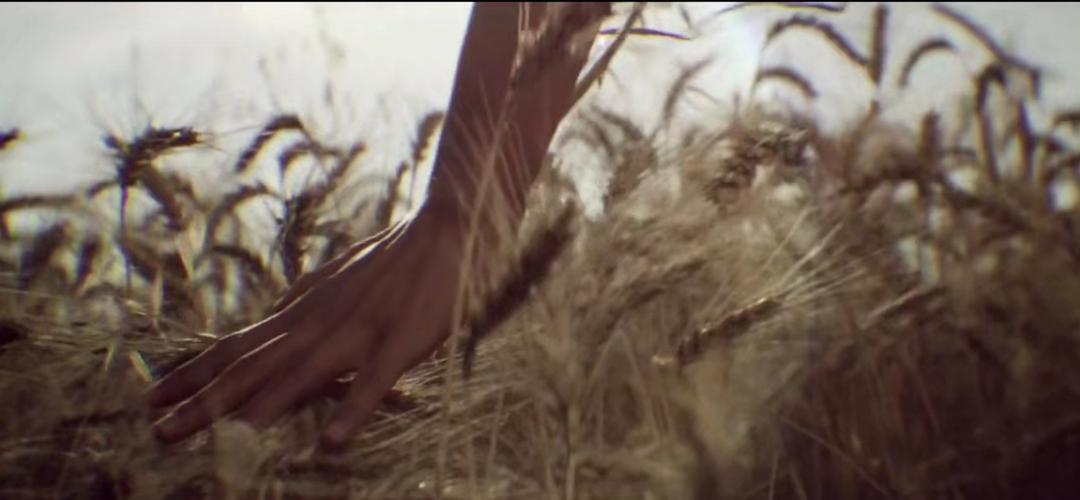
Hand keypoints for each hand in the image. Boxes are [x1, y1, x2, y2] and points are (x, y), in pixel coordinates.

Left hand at [146, 208, 466, 446]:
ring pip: (304, 373)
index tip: (152, 398)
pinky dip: (351, 411)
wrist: (448, 227)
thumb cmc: (396, 255)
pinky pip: (373, 383)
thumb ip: (305, 296)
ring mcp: (359, 332)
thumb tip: (273, 310)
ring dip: (267, 404)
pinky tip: (331, 442)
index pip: (238, 346)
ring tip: (233, 437)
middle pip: (255, 366)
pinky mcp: (401, 342)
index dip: (194, 374)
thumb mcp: (338, 274)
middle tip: (160, 432)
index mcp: (304, 311)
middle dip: (206, 401)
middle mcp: (319, 323)